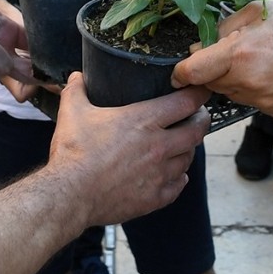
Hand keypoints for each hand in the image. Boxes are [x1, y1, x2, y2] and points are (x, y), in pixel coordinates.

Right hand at [45, 74, 210, 226]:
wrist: (70, 194)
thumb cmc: (74, 152)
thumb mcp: (72, 112)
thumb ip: (77, 89)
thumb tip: (77, 76)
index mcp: (143, 120)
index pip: (186, 103)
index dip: (198, 94)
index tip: (201, 90)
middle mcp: (158, 146)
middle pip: (197, 131)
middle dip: (202, 120)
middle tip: (199, 116)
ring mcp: (159, 174)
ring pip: (188, 158)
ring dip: (188, 149)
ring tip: (182, 144)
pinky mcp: (155, 198)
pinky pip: (178, 185)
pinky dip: (179, 177)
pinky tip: (174, 174)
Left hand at [171, 0, 272, 116]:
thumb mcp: (258, 11)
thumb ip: (223, 28)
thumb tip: (200, 46)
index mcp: (239, 55)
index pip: (192, 72)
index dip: (182, 71)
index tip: (180, 70)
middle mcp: (248, 82)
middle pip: (210, 83)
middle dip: (212, 69)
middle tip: (233, 51)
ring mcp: (262, 101)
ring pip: (230, 92)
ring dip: (233, 79)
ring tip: (259, 59)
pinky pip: (250, 100)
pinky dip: (253, 88)